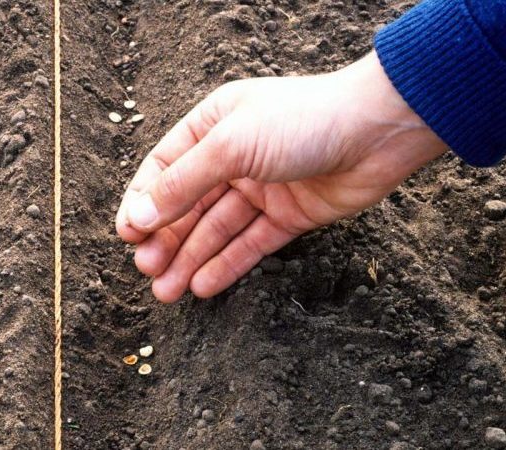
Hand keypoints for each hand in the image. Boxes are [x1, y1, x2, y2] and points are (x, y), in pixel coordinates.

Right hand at [116, 52, 446, 302]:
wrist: (378, 131)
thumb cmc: (304, 120)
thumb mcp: (232, 146)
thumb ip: (183, 183)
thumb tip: (139, 216)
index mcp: (212, 126)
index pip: (164, 169)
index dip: (143, 202)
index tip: (127, 236)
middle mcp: (234, 157)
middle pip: (188, 204)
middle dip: (166, 238)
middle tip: (147, 270)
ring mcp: (262, 188)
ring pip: (216, 229)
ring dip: (190, 259)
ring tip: (167, 291)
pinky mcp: (289, 216)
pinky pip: (250, 244)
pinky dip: (227, 265)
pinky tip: (204, 286)